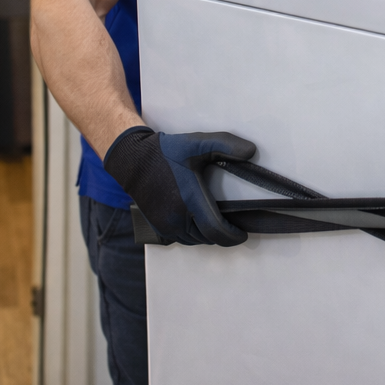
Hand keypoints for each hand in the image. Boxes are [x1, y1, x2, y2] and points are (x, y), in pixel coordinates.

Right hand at [102, 127, 256, 245]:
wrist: (133, 160)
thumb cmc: (166, 153)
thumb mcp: (197, 143)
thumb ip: (225, 144)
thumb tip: (251, 151)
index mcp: (190, 199)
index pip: (216, 231)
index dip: (233, 236)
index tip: (243, 233)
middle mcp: (177, 217)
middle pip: (207, 238)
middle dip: (222, 235)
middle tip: (233, 225)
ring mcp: (166, 225)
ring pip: (194, 241)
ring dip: (208, 236)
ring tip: (217, 223)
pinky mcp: (158, 227)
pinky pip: (182, 239)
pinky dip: (193, 235)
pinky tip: (198, 222)